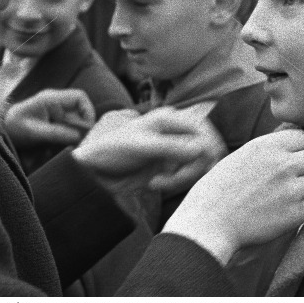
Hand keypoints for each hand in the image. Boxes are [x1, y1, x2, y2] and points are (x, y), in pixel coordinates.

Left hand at [4, 89, 95, 147]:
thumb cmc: (13, 127)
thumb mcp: (34, 131)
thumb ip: (56, 133)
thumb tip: (79, 136)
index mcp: (51, 98)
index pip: (79, 97)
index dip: (88, 111)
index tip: (88, 130)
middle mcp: (57, 104)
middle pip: (81, 112)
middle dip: (83, 128)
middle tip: (81, 144)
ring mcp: (56, 114)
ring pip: (76, 123)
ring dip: (76, 136)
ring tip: (70, 148)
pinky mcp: (54, 124)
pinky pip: (68, 131)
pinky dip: (69, 140)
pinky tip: (61, 149)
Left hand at [72, 107, 222, 192]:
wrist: (95, 171)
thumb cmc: (112, 150)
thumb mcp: (141, 147)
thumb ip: (170, 147)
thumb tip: (201, 150)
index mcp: (169, 118)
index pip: (204, 130)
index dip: (207, 149)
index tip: (200, 166)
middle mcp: (175, 131)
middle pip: (206, 149)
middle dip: (193, 167)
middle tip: (173, 178)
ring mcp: (174, 149)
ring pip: (198, 165)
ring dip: (183, 178)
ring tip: (157, 183)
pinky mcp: (170, 166)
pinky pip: (186, 176)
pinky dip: (176, 183)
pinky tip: (155, 184)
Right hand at [162, 129, 303, 264]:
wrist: (210, 221)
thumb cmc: (220, 188)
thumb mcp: (243, 155)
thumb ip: (270, 149)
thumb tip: (297, 142)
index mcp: (267, 146)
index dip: (301, 147)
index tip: (294, 155)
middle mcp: (283, 164)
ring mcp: (292, 189)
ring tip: (296, 190)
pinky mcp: (296, 213)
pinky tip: (291, 205)